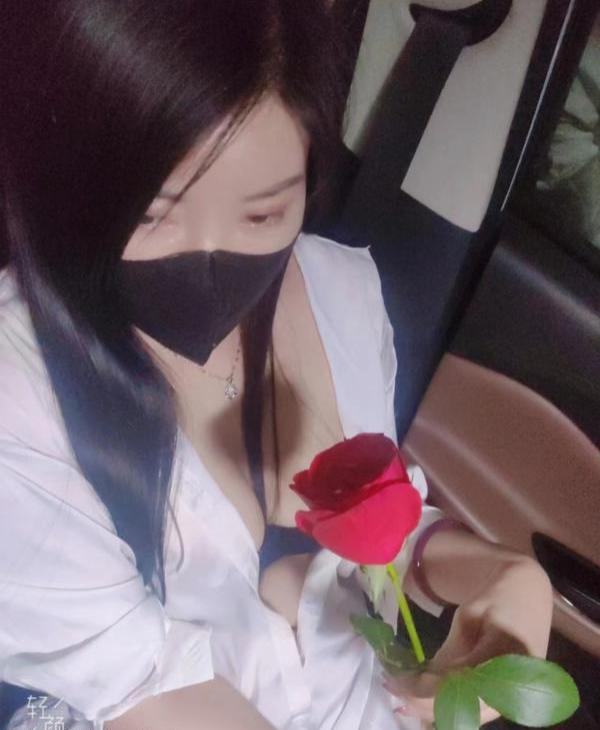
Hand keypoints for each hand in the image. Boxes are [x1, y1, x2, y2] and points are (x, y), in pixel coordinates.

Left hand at [382, 556, 553, 724]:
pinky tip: (424, 701)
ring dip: (433, 710)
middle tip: (391, 688)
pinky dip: (448, 708)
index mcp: (505, 657)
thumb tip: (420, 682)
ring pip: (468, 717)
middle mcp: (515, 686)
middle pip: (462, 709)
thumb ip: (450, 653)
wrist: (529, 596)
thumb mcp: (467, 617)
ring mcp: (514, 698)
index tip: (393, 680)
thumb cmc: (496, 598)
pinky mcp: (508, 700)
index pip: (456, 685)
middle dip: (422, 704)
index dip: (422, 689)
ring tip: (402, 696)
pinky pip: (474, 712)